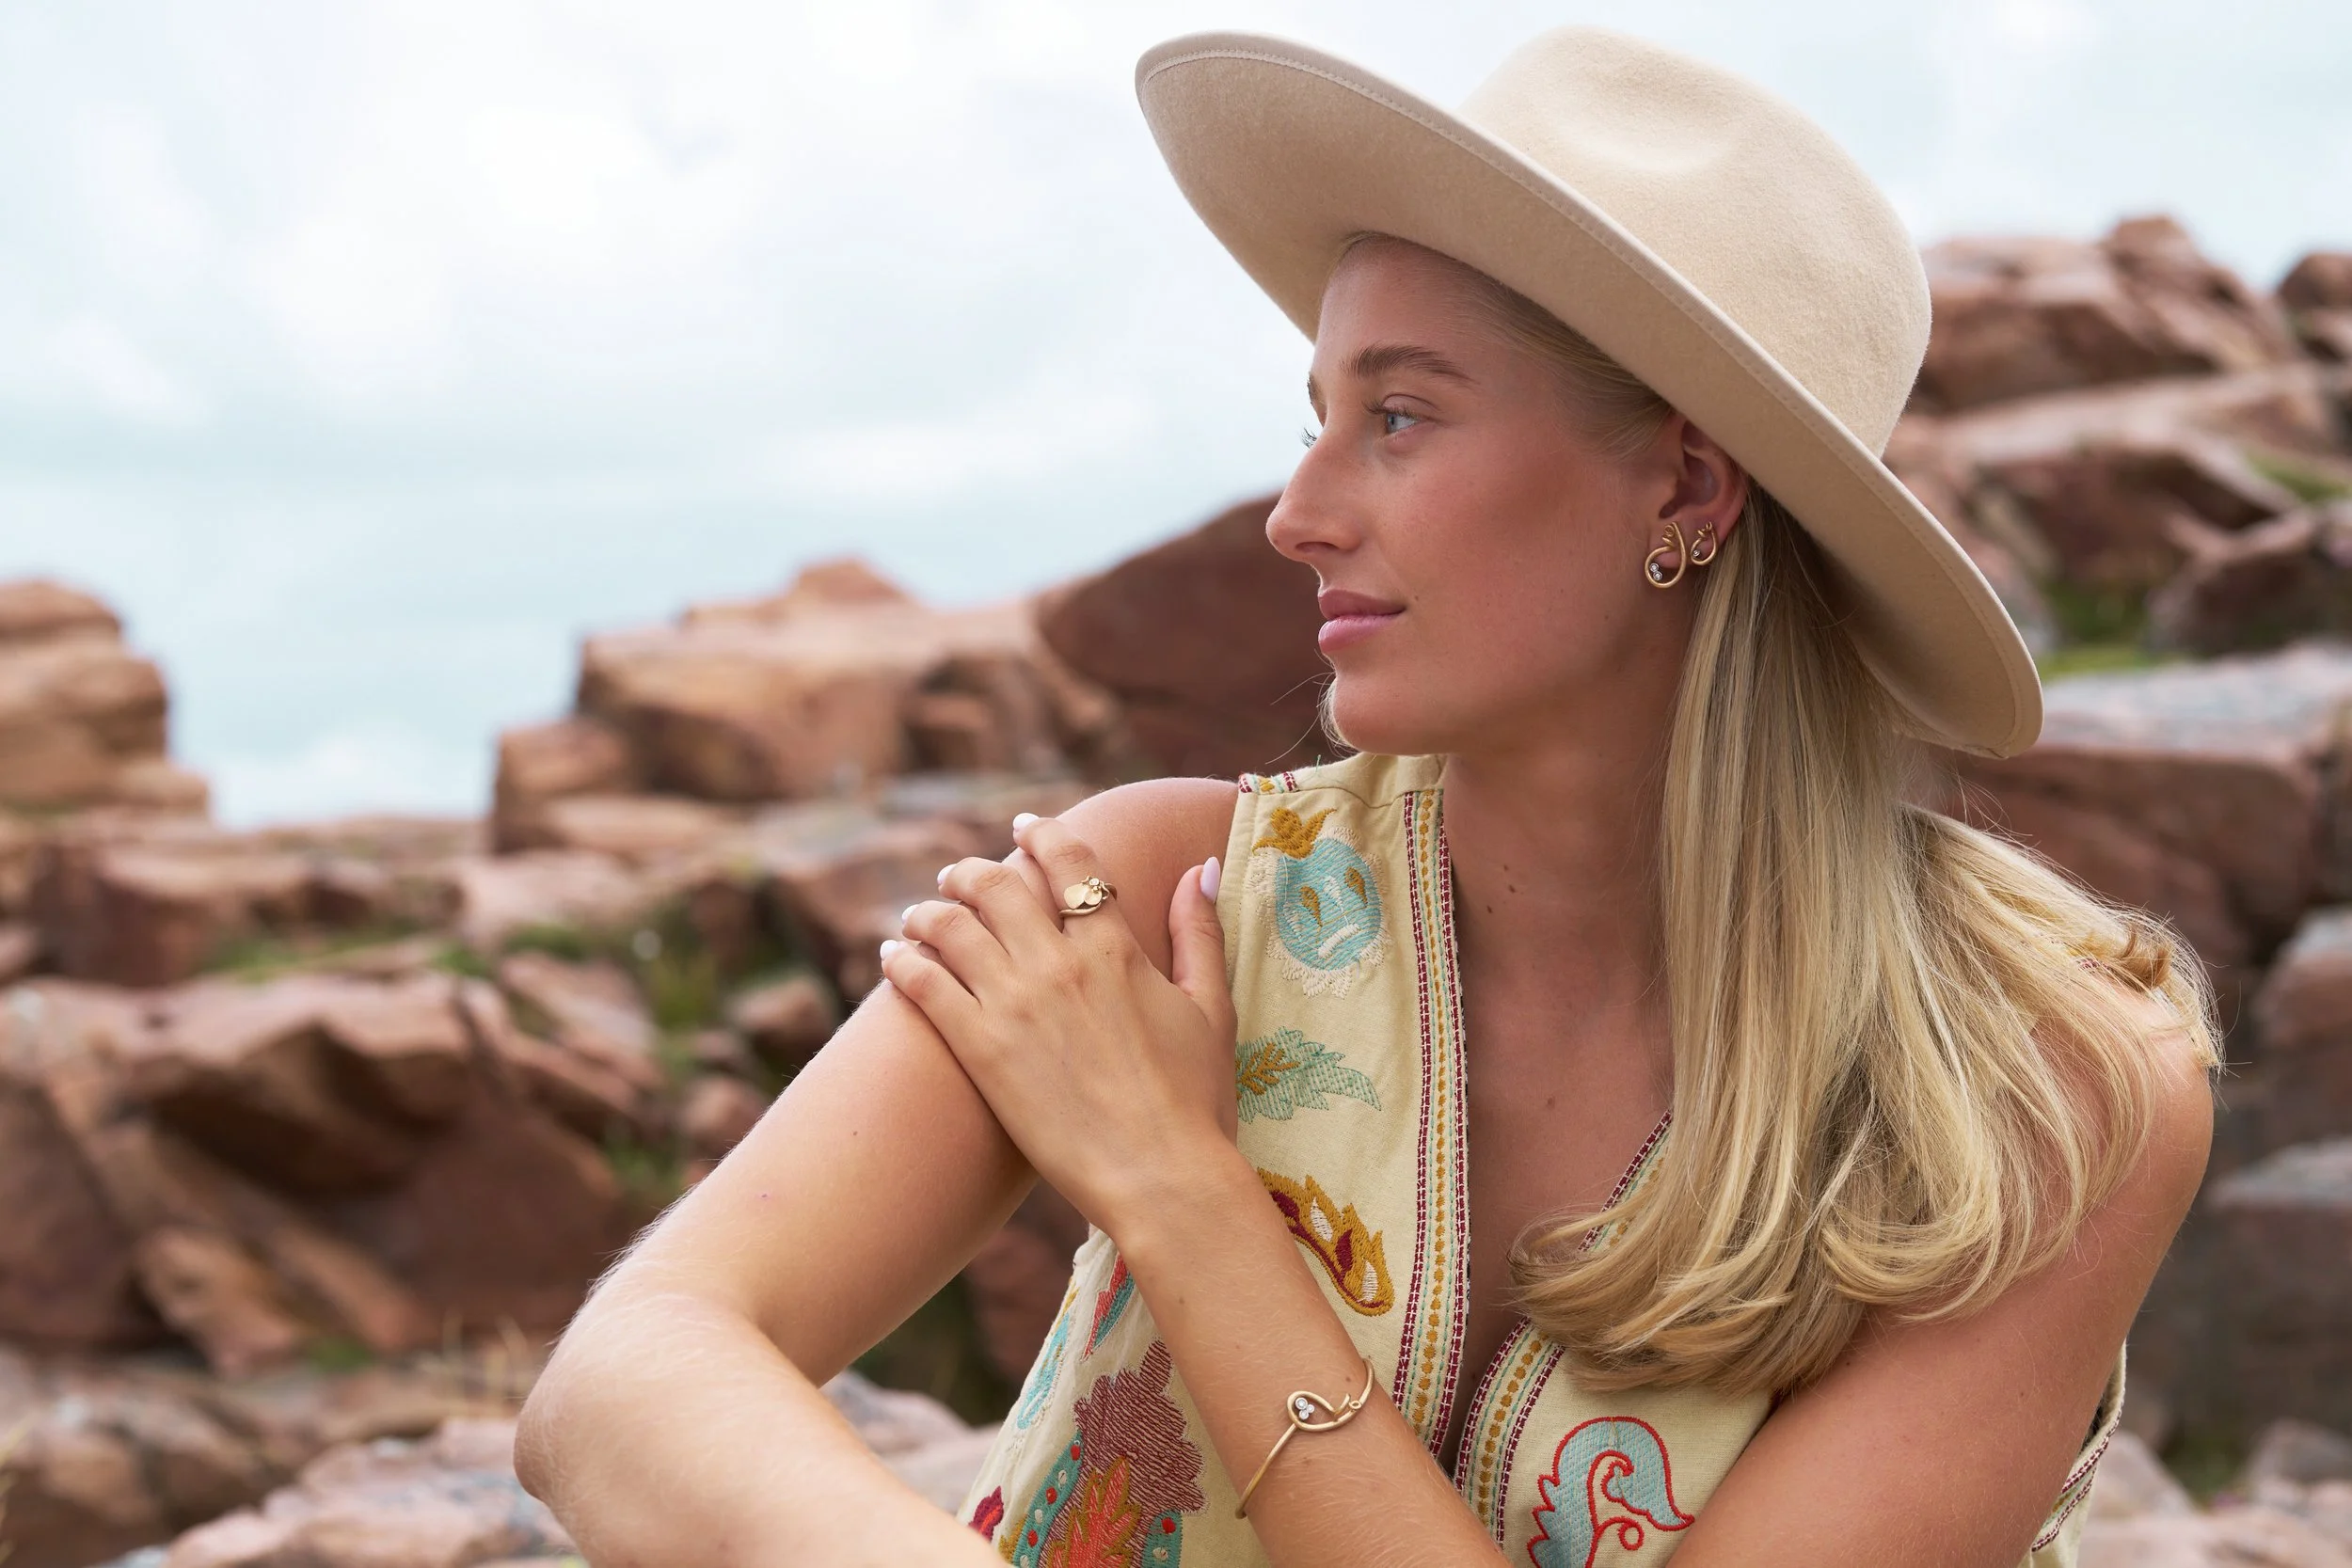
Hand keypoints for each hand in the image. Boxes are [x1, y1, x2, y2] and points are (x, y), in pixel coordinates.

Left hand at [879, 815, 1238, 1233]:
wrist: (1161, 1176)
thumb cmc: (1196, 1100)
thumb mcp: (1211, 1007)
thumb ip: (1199, 933)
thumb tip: (1197, 867)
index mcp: (1115, 948)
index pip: (1069, 862)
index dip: (1042, 834)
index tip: (1022, 827)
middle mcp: (1058, 963)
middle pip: (995, 885)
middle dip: (969, 871)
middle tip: (955, 876)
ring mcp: (1015, 1004)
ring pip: (950, 926)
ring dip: (928, 910)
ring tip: (918, 915)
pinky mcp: (981, 1050)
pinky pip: (925, 984)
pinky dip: (902, 961)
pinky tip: (891, 957)